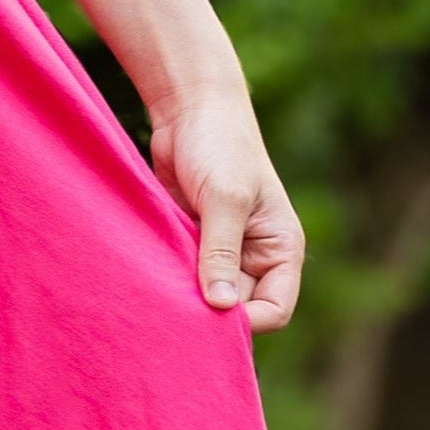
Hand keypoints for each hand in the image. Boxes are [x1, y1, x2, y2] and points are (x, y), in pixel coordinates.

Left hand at [143, 87, 303, 332]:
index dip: (247, 320)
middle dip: (210, 311)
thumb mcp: (224, 199)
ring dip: (184, 294)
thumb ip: (221, 253)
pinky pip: (182, 274)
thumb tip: (221, 308)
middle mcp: (255, 256)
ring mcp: (221, 250)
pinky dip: (168, 276)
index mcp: (280, 249)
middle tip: (175, 306)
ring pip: (205, 294)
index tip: (209, 313)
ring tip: (161, 284)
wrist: (188, 108)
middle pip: (237, 309)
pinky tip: (149, 271)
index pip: (274, 310)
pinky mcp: (191, 240)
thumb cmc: (219, 145)